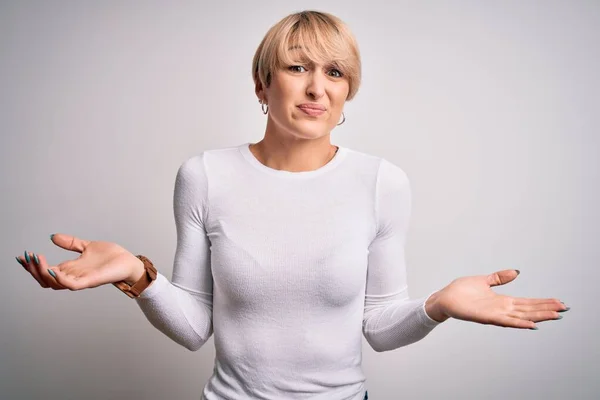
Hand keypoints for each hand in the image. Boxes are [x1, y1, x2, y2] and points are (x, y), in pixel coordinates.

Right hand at [16, 233, 143, 290]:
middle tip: (26, 257)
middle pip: (45, 279)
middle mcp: (73, 276)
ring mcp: (81, 280)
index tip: (22, 256)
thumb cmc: (112, 257)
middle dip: (33, 269)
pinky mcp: (90, 281)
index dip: (32, 265)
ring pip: (54, 283)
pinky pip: (70, 285)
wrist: (129, 262)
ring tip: (37, 260)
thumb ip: (71, 243)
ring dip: (42, 273)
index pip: (46, 271)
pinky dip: (59, 279)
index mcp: (71, 268)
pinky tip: (52, 269)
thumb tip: (53, 237)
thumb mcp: (87, 246)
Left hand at [428, 269, 567, 328]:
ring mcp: (494, 314)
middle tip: (564, 309)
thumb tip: (516, 272)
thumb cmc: (461, 291)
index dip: (543, 302)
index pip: (527, 302)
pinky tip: (531, 324)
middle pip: (528, 310)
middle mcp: (501, 309)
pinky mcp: (485, 317)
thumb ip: (500, 278)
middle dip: (546, 309)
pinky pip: (505, 321)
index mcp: (502, 301)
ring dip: (538, 316)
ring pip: (521, 316)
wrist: (444, 298)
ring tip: (555, 316)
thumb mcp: (484, 281)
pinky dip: (519, 323)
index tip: (559, 302)